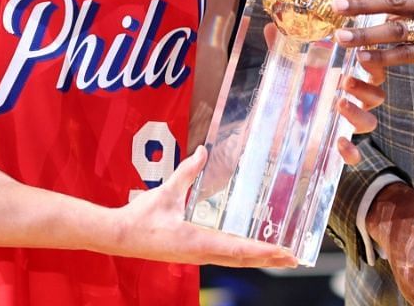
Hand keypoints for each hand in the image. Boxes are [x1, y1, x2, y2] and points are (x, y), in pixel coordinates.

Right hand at [116, 145, 297, 267]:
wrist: (119, 237)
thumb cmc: (141, 219)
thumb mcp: (167, 192)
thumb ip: (187, 172)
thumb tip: (202, 151)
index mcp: (197, 242)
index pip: (237, 249)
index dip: (263, 251)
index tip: (283, 252)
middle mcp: (201, 254)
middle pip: (242, 260)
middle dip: (269, 259)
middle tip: (293, 258)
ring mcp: (197, 256)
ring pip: (235, 261)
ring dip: (258, 259)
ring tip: (279, 257)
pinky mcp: (193, 254)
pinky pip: (224, 257)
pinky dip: (242, 255)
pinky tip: (249, 250)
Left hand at [262, 23, 385, 165]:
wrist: (267, 131)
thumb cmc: (285, 95)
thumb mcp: (284, 71)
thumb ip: (281, 49)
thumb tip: (271, 25)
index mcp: (344, 81)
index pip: (371, 72)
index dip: (373, 64)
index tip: (362, 54)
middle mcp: (349, 103)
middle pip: (376, 96)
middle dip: (366, 88)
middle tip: (346, 80)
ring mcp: (343, 126)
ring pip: (369, 122)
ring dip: (358, 113)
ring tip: (339, 104)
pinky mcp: (333, 149)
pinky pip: (354, 154)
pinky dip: (351, 151)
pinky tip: (339, 142)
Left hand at [332, 0, 413, 89]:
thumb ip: (413, 2)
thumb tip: (376, 3)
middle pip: (394, 0)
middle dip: (362, 4)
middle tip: (337, 6)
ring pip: (397, 28)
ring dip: (366, 34)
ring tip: (342, 38)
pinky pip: (407, 53)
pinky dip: (384, 56)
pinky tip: (365, 58)